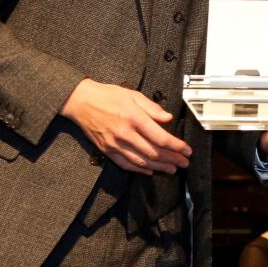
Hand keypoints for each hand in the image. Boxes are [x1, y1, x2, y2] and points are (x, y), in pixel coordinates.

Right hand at [62, 78, 189, 174]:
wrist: (80, 101)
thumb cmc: (107, 96)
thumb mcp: (133, 95)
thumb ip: (152, 108)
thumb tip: (168, 118)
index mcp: (133, 118)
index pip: (160, 137)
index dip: (176, 146)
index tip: (187, 150)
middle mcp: (124, 133)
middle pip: (153, 152)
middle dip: (172, 159)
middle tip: (184, 163)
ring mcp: (114, 144)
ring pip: (141, 161)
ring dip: (159, 167)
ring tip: (172, 169)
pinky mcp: (106, 150)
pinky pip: (125, 164)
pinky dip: (139, 169)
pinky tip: (150, 171)